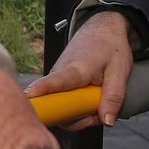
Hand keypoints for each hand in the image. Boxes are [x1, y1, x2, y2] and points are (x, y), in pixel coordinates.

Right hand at [25, 11, 135, 127]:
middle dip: (75, 118)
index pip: (54, 82)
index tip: (27, 97)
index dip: (41, 91)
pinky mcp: (57, 80)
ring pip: (60, 106)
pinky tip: (89, 99)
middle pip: (55, 105)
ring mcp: (56, 77)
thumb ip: (114, 98)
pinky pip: (62, 100)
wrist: (103, 27)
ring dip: (78, 113)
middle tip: (96, 114)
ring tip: (96, 103)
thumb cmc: (111, 46)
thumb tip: (107, 121)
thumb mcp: (120, 72)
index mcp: (75, 69)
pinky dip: (76, 106)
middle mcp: (59, 73)